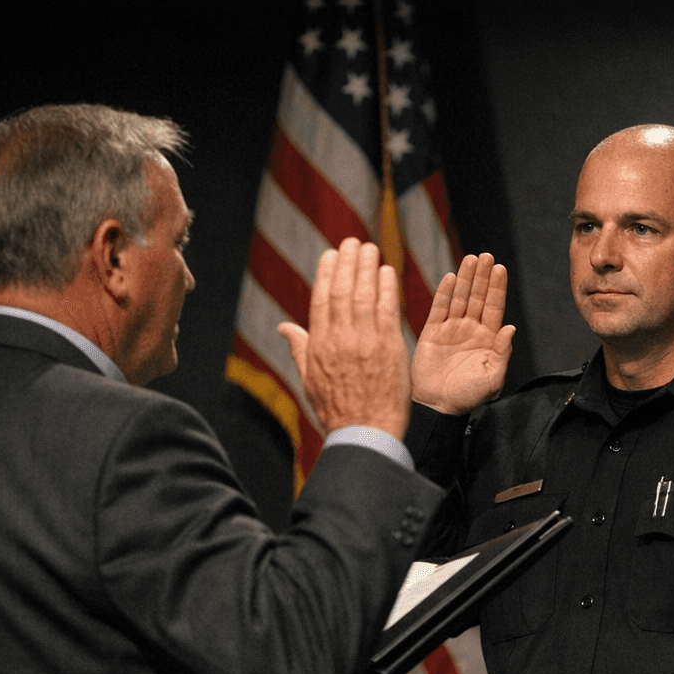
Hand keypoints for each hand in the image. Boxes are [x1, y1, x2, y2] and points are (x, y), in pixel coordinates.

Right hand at [277, 238, 409, 437]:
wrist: (365, 432)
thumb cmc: (337, 410)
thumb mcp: (309, 380)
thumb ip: (300, 348)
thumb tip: (284, 326)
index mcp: (319, 345)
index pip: (321, 300)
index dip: (327, 274)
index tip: (332, 255)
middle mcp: (339, 338)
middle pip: (342, 291)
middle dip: (347, 262)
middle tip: (352, 241)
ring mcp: (365, 341)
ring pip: (364, 295)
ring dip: (367, 268)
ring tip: (370, 248)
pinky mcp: (389, 347)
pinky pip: (387, 310)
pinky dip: (387, 288)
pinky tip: (388, 271)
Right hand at [412, 253, 515, 415]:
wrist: (438, 407)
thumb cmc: (468, 397)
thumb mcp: (492, 378)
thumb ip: (502, 353)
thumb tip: (511, 327)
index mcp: (488, 339)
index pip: (494, 308)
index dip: (497, 288)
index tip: (500, 268)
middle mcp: (471, 330)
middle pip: (478, 297)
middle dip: (482, 277)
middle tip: (486, 255)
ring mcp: (451, 329)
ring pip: (460, 298)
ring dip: (466, 279)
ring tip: (471, 259)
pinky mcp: (432, 332)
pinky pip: (440, 308)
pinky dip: (445, 293)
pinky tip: (451, 278)